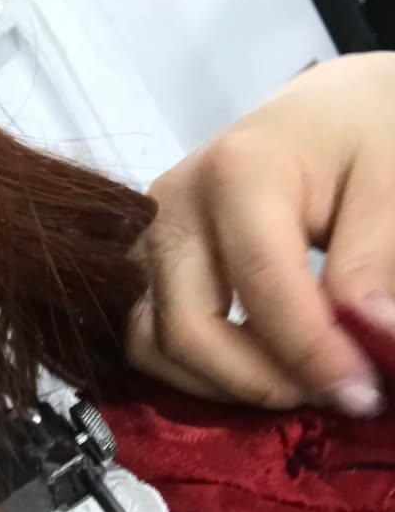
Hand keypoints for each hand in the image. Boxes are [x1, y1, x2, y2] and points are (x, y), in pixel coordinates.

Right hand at [128, 53, 394, 416]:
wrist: (324, 114)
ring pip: (152, 345)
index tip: (362, 397)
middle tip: (329, 395)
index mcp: (237, 171)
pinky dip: (197, 371)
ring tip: (294, 384)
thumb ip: (373, 263)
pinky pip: (149, 340)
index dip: (312, 353)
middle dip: (258, 381)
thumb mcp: (390, 184)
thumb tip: (370, 342)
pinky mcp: (142, 264)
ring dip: (221, 385)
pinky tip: (258, 368)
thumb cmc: (361, 137)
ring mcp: (146, 237)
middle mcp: (171, 204)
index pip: (263, 284)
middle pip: (188, 328)